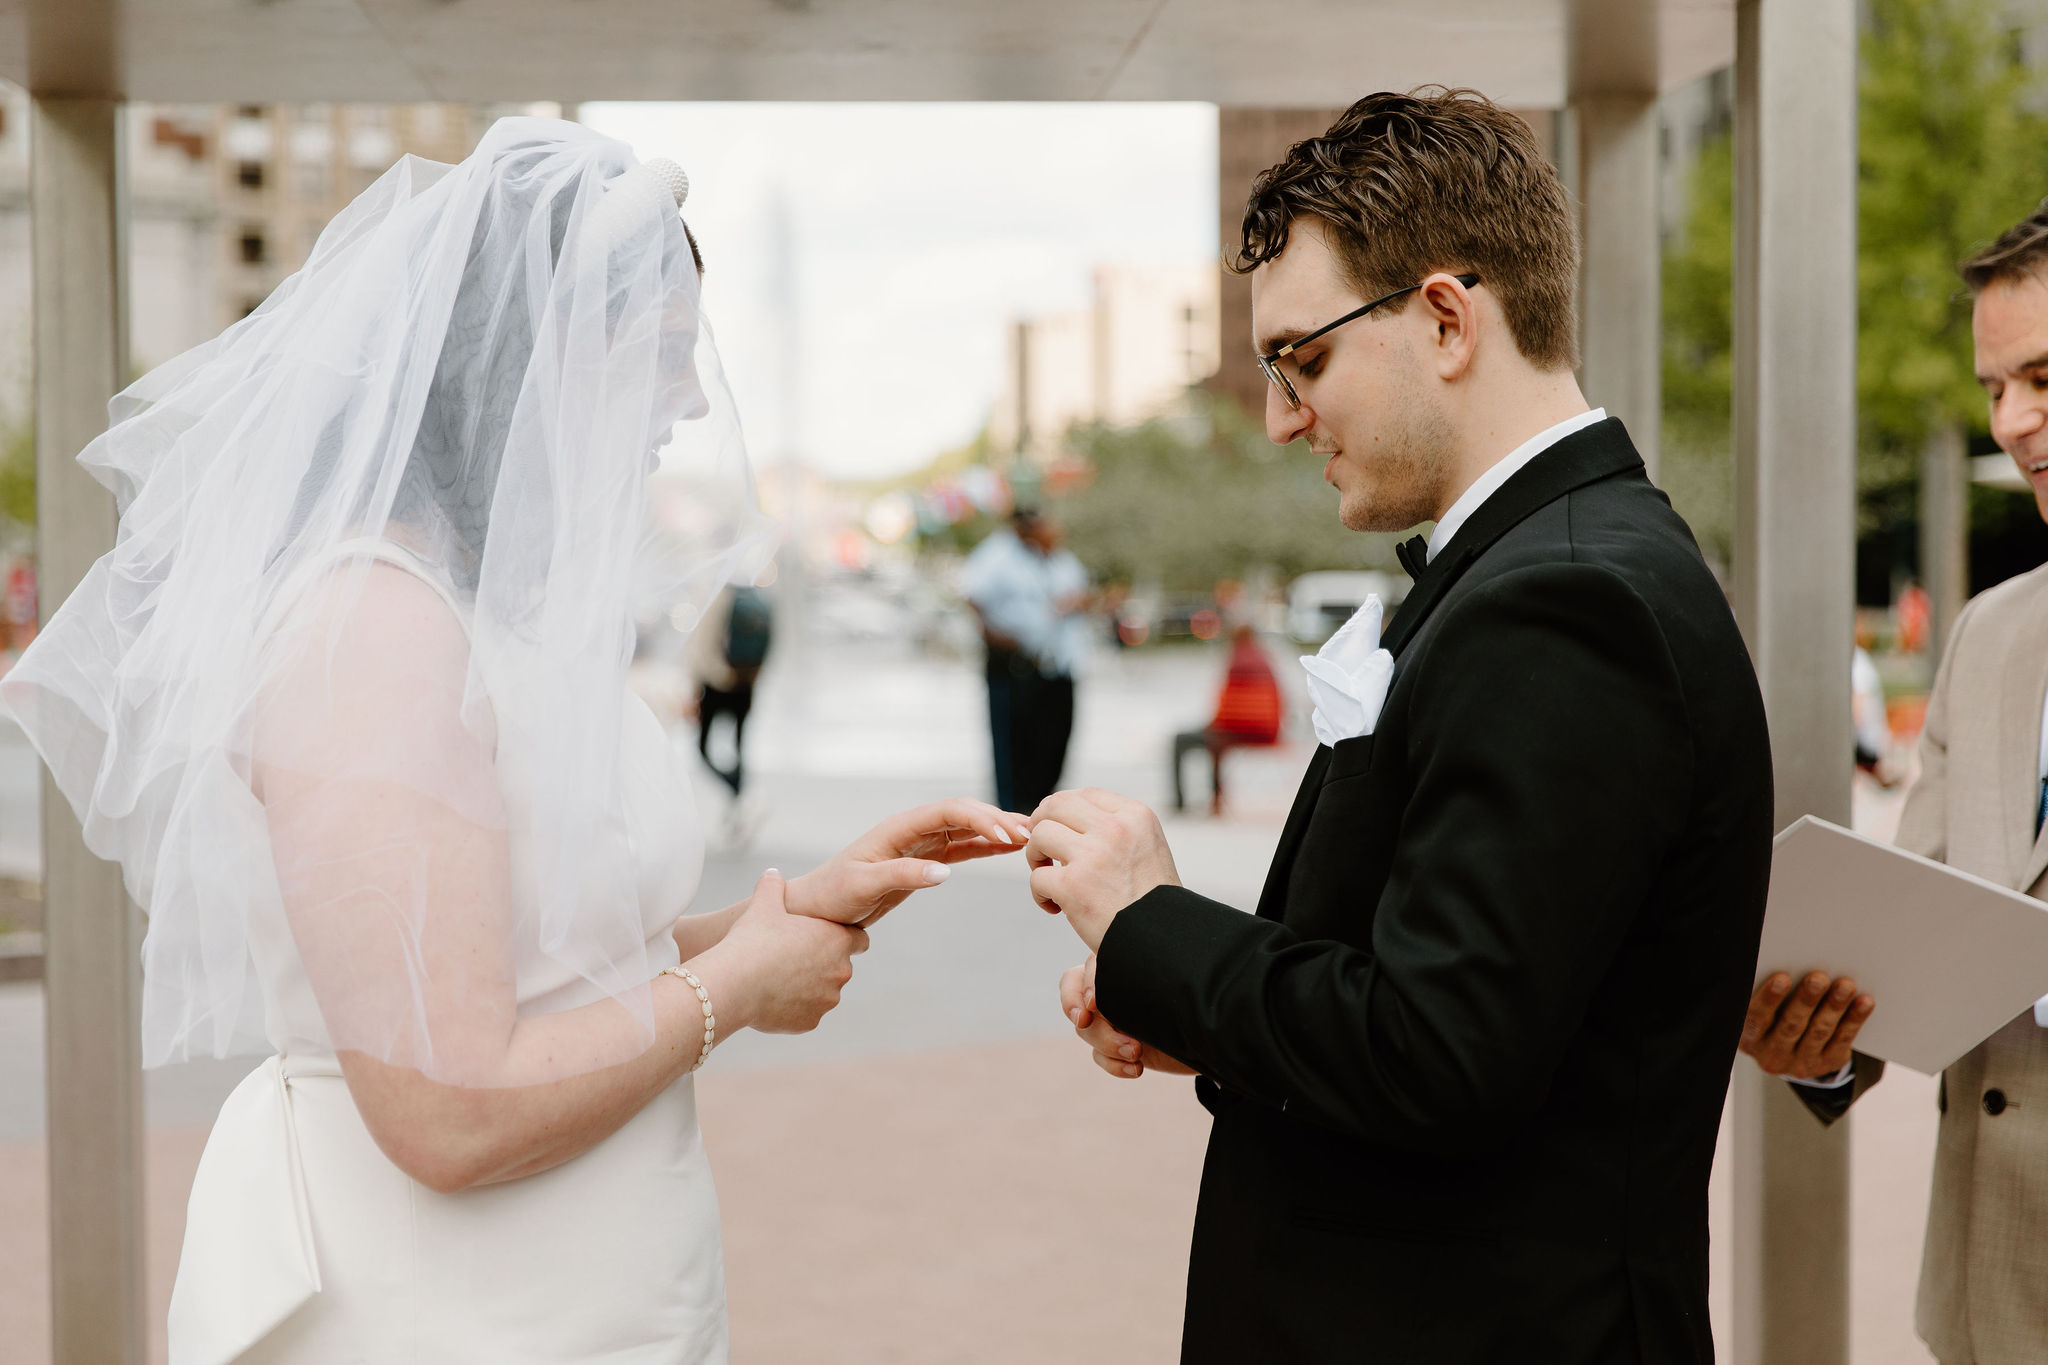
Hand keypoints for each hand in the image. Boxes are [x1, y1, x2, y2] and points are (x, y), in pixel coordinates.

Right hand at [709, 869, 867, 1033]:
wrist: (735, 982)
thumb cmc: (753, 939)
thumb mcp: (763, 904)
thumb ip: (773, 887)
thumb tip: (772, 874)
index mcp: (837, 940)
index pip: (859, 939)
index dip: (842, 937)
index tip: (823, 938)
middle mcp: (840, 971)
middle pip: (840, 967)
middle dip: (822, 964)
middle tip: (793, 958)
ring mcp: (827, 1000)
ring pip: (823, 993)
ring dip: (809, 987)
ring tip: (779, 979)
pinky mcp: (810, 1022)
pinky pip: (806, 1014)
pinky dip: (794, 1009)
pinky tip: (772, 999)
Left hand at [787, 799, 1029, 927]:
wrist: (816, 908)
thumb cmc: (834, 895)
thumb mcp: (864, 887)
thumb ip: (903, 876)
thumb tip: (943, 872)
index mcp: (899, 827)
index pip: (948, 811)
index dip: (981, 818)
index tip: (1008, 835)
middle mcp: (912, 829)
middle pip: (963, 813)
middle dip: (997, 819)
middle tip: (1030, 836)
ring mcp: (920, 843)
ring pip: (966, 827)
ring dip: (996, 830)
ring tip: (1029, 837)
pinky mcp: (923, 859)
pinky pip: (961, 847)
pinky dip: (986, 846)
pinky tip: (1008, 849)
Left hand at [1025, 788, 1179, 951]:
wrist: (1163, 941)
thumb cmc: (1151, 902)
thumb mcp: (1146, 847)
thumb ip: (1114, 828)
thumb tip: (1059, 816)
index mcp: (1136, 816)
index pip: (1084, 795)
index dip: (1064, 813)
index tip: (1062, 834)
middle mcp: (1115, 828)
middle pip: (1055, 805)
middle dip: (1042, 826)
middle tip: (1045, 852)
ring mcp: (1093, 855)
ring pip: (1039, 835)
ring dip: (1036, 857)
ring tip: (1052, 879)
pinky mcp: (1073, 885)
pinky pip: (1037, 877)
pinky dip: (1040, 894)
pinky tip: (1056, 907)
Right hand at [1059, 955, 1193, 1078]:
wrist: (1220, 1036)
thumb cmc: (1196, 1004)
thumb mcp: (1164, 991)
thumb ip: (1132, 984)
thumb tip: (1103, 990)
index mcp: (1119, 967)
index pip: (1078, 975)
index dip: (1077, 992)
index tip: (1093, 1005)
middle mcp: (1111, 991)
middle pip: (1077, 1006)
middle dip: (1093, 1024)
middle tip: (1105, 1037)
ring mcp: (1113, 1019)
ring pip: (1086, 1032)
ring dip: (1107, 1044)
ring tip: (1136, 1053)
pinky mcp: (1119, 1046)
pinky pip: (1099, 1056)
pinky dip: (1114, 1064)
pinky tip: (1137, 1069)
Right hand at [1738, 971, 1873, 1078]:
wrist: (1789, 1050)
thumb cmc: (1772, 1015)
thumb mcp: (1759, 1008)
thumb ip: (1763, 990)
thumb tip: (1788, 961)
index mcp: (1749, 1038)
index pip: (1756, 1018)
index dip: (1769, 998)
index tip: (1782, 977)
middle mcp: (1771, 1055)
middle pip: (1791, 1025)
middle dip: (1806, 1000)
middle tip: (1819, 977)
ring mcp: (1800, 1064)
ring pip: (1819, 1032)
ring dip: (1834, 1007)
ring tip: (1846, 985)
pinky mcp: (1826, 1064)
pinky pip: (1842, 1041)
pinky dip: (1854, 1020)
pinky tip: (1864, 1002)